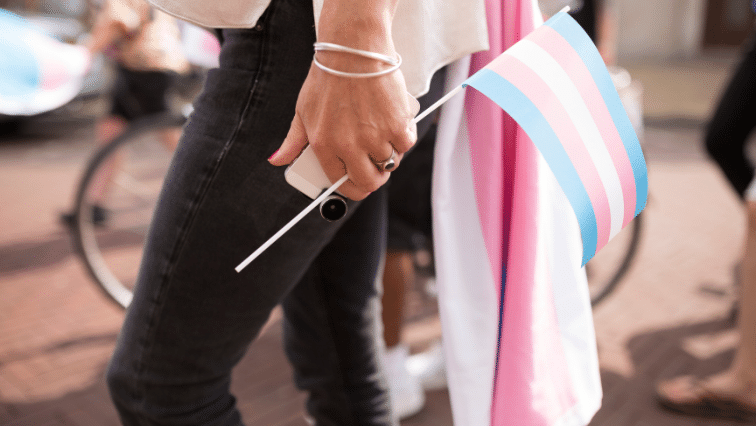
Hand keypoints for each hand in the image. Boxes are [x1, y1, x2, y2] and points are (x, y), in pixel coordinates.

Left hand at [269, 57, 417, 199]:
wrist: (354, 49)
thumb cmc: (328, 77)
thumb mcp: (302, 110)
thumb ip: (292, 141)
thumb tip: (277, 160)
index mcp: (324, 145)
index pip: (341, 183)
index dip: (351, 187)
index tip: (356, 181)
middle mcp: (349, 145)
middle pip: (369, 182)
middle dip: (374, 179)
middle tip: (375, 167)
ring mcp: (375, 137)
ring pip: (389, 163)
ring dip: (388, 154)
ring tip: (382, 135)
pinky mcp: (397, 125)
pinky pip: (405, 145)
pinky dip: (403, 137)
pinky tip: (395, 124)